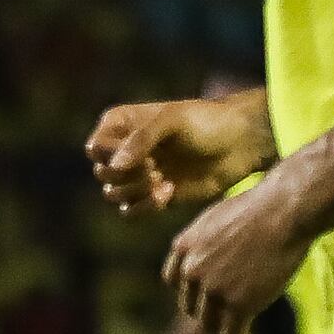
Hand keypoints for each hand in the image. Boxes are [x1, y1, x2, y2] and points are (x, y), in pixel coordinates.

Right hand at [84, 95, 270, 214]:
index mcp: (121, 124)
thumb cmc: (206, 123)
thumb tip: (115, 168)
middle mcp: (123, 150)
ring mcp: (137, 174)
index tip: (144, 152)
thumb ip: (140, 141)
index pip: (95, 148)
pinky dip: (146, 206)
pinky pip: (130, 211)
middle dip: (128, 174)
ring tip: (163, 179)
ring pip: (113, 194)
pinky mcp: (152, 196)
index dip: (113, 156)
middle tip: (156, 166)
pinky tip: (169, 192)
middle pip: (102, 173)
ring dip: (137, 191)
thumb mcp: (171, 122)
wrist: (238, 146)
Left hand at [162, 168, 311, 333]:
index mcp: (184, 246)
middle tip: (227, 319)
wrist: (284, 211)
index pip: (174, 280)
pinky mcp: (238, 305)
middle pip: (191, 305)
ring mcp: (213, 289)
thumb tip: (214, 254)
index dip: (190, 291)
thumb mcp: (219, 218)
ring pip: (211, 324)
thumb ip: (207, 241)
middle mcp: (192, 270)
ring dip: (224, 331)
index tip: (204, 297)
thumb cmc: (262, 207)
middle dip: (207, 312)